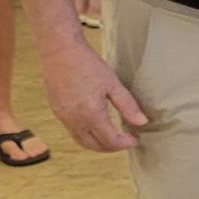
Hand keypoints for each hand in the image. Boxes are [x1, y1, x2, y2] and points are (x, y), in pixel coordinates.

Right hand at [41, 34, 145, 151]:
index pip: (110, 141)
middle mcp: (75, 120)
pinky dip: (85, 134)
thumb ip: (128, 105)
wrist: (60, 50)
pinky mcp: (57, 111)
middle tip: (124, 141)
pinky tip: (95, 125)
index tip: (134, 139)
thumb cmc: (88, 64)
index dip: (124, 143)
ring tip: (111, 136)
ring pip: (82, 141)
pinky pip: (72, 131)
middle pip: (95, 146)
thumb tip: (142, 122)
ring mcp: (63, 117)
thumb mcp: (113, 83)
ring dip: (97, 143)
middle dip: (111, 147)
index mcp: (91, 114)